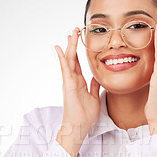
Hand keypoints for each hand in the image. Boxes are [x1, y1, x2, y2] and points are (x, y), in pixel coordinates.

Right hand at [54, 27, 100, 142]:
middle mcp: (73, 80)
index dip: (79, 51)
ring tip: (70, 33)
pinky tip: (59, 48)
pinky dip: (62, 58)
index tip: (80, 39)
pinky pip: (65, 69)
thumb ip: (94, 86)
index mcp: (79, 82)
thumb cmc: (85, 115)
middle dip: (73, 44)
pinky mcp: (68, 85)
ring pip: (69, 60)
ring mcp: (69, 82)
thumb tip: (97, 77)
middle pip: (72, 58)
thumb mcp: (94, 97)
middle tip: (75, 30)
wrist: (79, 126)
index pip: (78, 63)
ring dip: (70, 46)